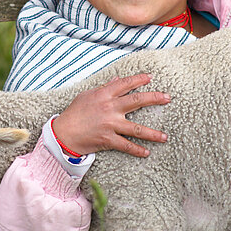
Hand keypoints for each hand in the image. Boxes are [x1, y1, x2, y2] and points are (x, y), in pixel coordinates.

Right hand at [52, 73, 169, 157]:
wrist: (63, 133)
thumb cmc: (74, 113)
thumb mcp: (88, 95)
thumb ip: (104, 88)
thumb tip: (117, 80)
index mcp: (104, 94)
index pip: (125, 84)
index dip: (139, 79)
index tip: (150, 77)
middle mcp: (110, 108)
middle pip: (137, 101)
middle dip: (154, 98)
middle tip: (167, 98)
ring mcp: (110, 124)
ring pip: (136, 129)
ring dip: (152, 133)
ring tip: (164, 137)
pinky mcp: (108, 139)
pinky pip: (126, 145)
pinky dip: (137, 150)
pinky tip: (146, 153)